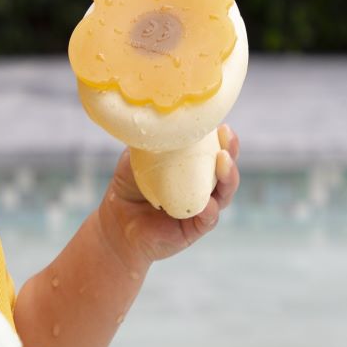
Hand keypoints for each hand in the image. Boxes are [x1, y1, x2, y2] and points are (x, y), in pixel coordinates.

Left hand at [98, 125, 240, 270]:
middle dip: (231, 152)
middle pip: (226, 169)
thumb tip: (156, 117)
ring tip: (223, 161)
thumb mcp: (137, 158)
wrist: (114, 223)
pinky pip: (208, 219)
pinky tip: (208, 203)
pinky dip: (210, 210)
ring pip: (224, 193)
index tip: (223, 126)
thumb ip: (152, 140)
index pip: (215, 149)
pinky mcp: (194, 229)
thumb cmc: (128, 187)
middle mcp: (203, 186)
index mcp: (194, 166)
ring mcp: (202, 208)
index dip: (223, 138)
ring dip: (228, 177)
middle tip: (227, 139)